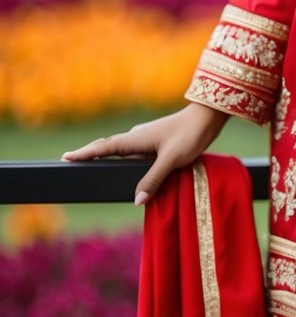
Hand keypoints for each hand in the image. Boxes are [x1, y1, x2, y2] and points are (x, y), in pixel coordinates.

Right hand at [61, 103, 228, 205]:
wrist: (208, 116)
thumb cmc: (190, 134)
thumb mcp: (172, 160)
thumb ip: (154, 179)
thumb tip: (136, 200)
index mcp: (136, 138)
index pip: (104, 147)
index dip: (85, 153)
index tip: (65, 157)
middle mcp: (137, 136)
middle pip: (108, 146)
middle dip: (90, 154)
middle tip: (70, 161)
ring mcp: (146, 137)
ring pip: (122, 149)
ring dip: (106, 155)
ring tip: (91, 165)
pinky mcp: (156, 140)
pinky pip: (134, 151)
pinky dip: (123, 158)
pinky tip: (126, 167)